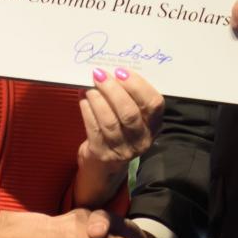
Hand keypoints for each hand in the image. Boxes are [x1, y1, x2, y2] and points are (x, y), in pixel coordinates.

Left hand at [72, 67, 164, 207]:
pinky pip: (93, 128)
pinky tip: (83, 99)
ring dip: (97, 99)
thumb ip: (131, 98)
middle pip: (130, 113)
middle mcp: (142, 140)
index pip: (154, 104)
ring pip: (110, 121)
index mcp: (154, 126)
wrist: (104, 166)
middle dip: (113, 90)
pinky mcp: (102, 154)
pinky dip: (87, 110)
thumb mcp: (135, 119)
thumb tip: (114, 72)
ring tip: (90, 87)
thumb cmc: (120, 132)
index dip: (138, 86)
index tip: (121, 72)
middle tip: (100, 75)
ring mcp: (122, 150)